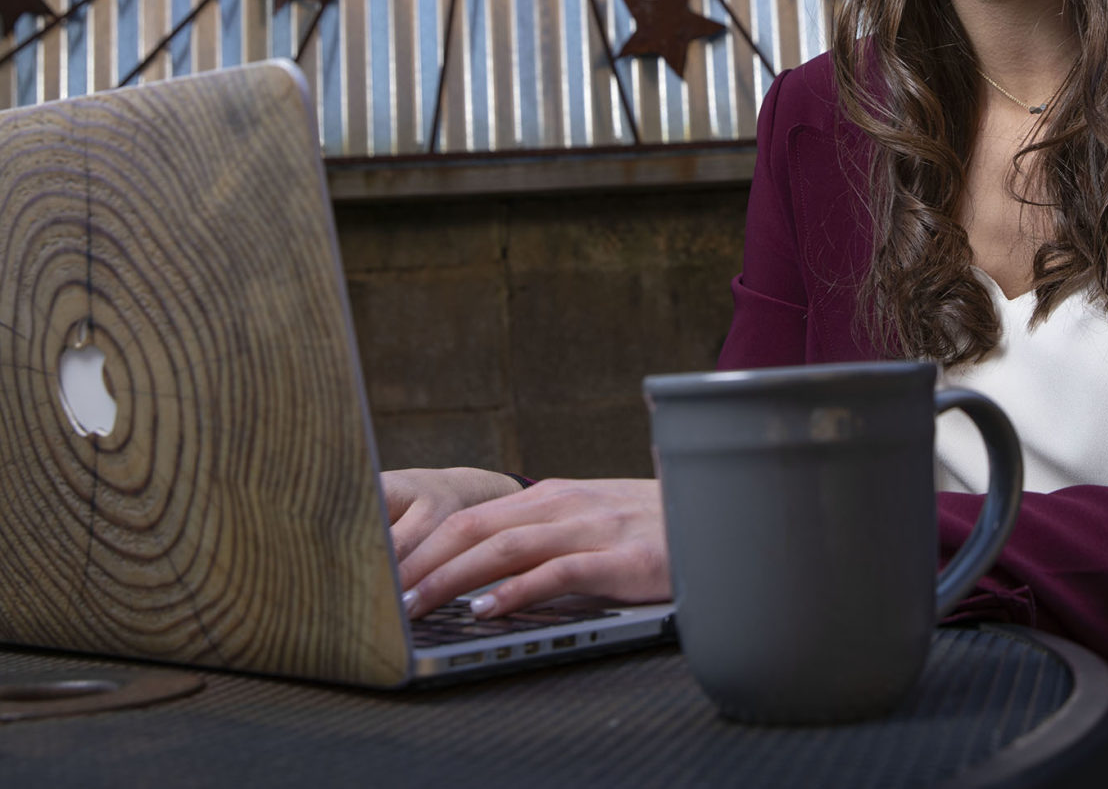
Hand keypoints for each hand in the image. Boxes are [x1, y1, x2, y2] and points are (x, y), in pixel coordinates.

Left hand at [396, 477, 669, 620]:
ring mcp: (594, 528)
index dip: (420, 546)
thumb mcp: (592, 527)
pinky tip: (489, 610)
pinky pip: (560, 573)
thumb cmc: (656, 531)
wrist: (726, 518)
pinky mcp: (622, 559)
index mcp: (553, 497)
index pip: (470, 518)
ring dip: (453, 578)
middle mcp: (566, 504)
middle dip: (422, 562)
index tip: (383, 575)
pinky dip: (518, 590)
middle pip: (475, 527)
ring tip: (416, 606)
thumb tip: (484, 581)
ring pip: (507, 547)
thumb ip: (545, 543)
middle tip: (381, 594)